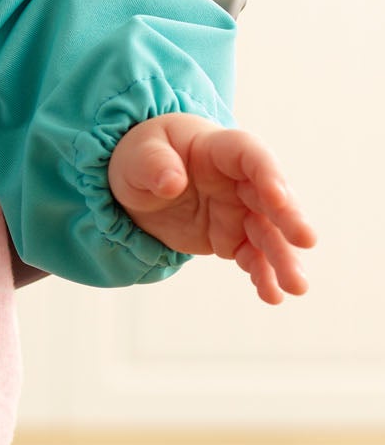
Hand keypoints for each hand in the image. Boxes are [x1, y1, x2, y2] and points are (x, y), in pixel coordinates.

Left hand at [108, 113, 315, 303]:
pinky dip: (262, 275)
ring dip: (284, 258)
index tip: (278, 196)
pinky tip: (271, 295)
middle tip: (306, 240)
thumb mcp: (138, 154)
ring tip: (296, 286)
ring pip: (268, 234)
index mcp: (219, 149)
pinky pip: (252, 257)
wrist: (142, 182)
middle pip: (270, 198)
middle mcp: (238, 180)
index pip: (250, 155)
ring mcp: (239, 211)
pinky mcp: (233, 239)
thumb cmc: (145, 156)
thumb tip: (171, 182)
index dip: (267, 173)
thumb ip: (154, 164)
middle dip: (289, 218)